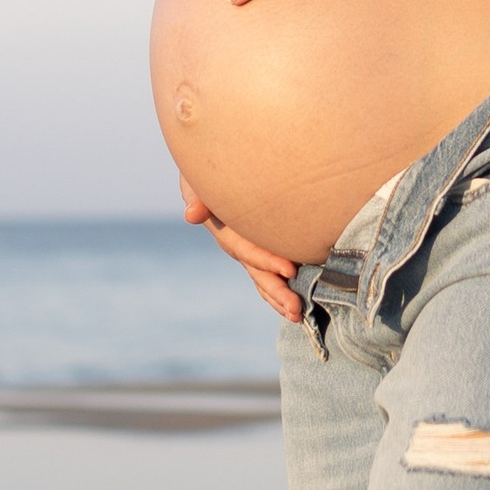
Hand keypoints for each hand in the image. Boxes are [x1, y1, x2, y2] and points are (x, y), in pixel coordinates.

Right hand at [181, 182, 300, 322]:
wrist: (211, 177)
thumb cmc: (207, 173)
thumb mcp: (198, 182)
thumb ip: (197, 197)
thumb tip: (191, 214)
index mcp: (225, 231)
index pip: (247, 249)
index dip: (266, 260)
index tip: (290, 270)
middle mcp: (236, 246)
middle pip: (257, 272)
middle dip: (277, 291)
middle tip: (296, 308)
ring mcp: (247, 252)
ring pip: (263, 279)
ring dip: (279, 298)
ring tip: (297, 315)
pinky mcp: (258, 251)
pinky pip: (267, 275)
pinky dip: (279, 291)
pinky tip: (296, 305)